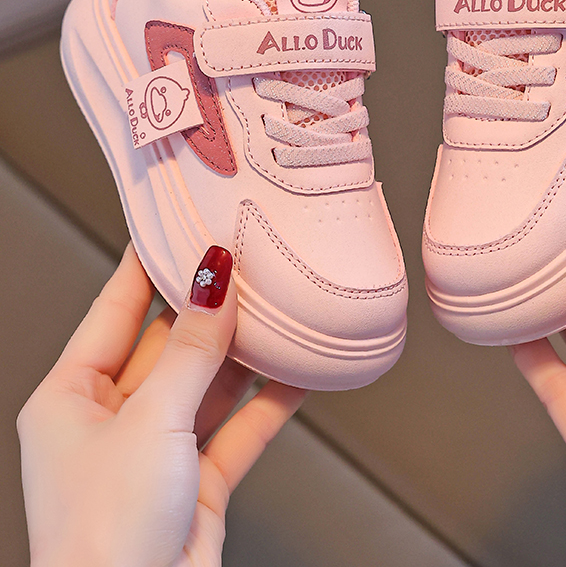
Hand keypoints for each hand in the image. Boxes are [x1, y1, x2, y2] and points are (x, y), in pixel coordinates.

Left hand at [18, 244, 305, 566]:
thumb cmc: (106, 535)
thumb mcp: (151, 421)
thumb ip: (192, 350)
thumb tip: (213, 282)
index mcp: (70, 398)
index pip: (114, 310)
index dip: (147, 266)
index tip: (178, 226)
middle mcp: (111, 419)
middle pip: (168, 344)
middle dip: (207, 307)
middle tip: (244, 264)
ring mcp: (157, 448)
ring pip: (208, 383)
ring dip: (243, 352)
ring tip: (278, 309)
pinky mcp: (196, 478)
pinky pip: (238, 426)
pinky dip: (269, 401)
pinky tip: (298, 372)